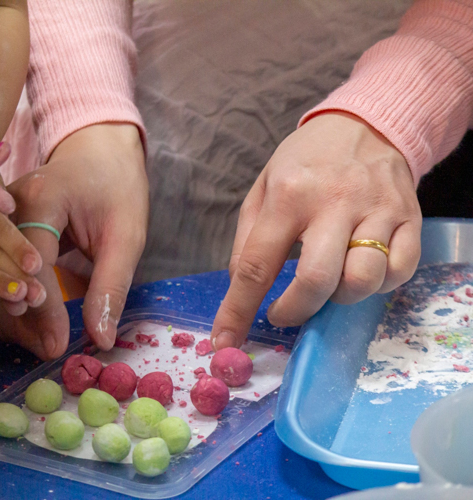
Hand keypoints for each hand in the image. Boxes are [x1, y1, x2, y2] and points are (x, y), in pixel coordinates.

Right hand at [0, 124, 147, 358]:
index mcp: (43, 196)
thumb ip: (110, 286)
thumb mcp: (126, 235)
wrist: (99, 148)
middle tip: (39, 350)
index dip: (42, 309)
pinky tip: (10, 320)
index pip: (32, 262)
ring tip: (24, 343)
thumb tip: (100, 340)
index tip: (56, 346)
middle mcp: (8, 201)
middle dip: (13, 314)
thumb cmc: (117, 187)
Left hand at [211, 112, 421, 349]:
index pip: (257, 264)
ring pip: (363, 280)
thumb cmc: (305, 162)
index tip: (226, 340)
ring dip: (339, 299)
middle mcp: (334, 203)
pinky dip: (378, 286)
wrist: (365, 124)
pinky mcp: (410, 218)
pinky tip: (358, 273)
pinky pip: (400, 272)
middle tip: (282, 312)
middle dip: (295, 311)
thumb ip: (248, 239)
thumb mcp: (262, 188)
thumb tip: (241, 286)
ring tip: (326, 286)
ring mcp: (377, 211)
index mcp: (288, 195)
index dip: (238, 309)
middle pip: (316, 280)